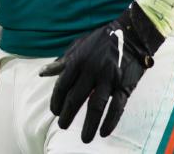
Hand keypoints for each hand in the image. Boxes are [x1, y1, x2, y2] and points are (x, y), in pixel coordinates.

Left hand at [39, 3, 165, 142]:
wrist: (131, 35)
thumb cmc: (100, 42)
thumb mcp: (77, 47)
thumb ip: (61, 62)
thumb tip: (42, 72)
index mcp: (77, 61)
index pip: (62, 85)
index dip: (57, 100)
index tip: (54, 112)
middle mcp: (91, 70)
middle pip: (76, 97)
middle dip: (68, 114)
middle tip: (62, 126)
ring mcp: (108, 78)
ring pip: (96, 105)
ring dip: (89, 124)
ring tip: (84, 138)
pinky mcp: (124, 85)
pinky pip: (117, 107)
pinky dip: (110, 121)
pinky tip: (103, 132)